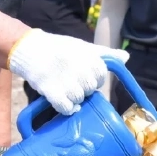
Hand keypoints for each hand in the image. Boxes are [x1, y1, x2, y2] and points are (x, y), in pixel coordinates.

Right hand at [8, 29, 128, 114]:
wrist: (30, 48)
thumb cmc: (59, 48)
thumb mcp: (83, 47)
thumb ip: (105, 54)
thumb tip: (126, 57)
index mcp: (87, 56)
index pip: (101, 75)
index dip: (95, 78)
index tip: (86, 75)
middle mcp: (77, 67)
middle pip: (91, 88)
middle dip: (84, 88)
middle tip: (74, 83)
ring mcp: (64, 80)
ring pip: (79, 99)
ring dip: (75, 98)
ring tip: (67, 91)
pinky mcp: (49, 90)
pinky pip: (65, 107)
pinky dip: (67, 108)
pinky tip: (64, 103)